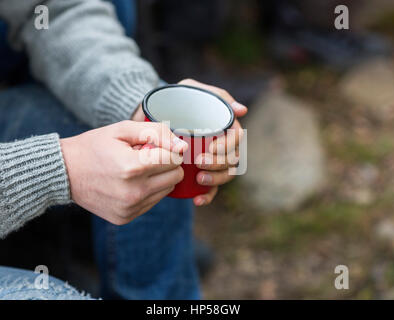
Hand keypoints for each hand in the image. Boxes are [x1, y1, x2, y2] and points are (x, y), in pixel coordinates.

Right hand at [60, 121, 187, 224]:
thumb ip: (156, 133)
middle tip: (148, 157)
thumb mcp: (123, 129)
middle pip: (175, 177)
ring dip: (159, 178)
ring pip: (167, 191)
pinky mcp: (125, 218)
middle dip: (167, 164)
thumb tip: (182, 147)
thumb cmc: (94, 146)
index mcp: (133, 167)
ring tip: (137, 169)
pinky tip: (130, 183)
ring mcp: (129, 208)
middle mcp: (134, 192)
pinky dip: (148, 191)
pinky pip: (152, 202)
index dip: (169, 150)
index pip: (175, 160)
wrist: (64, 173)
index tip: (157, 146)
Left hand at [178, 79, 246, 205]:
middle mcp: (222, 145)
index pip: (236, 139)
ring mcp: (213, 161)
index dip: (228, 146)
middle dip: (219, 165)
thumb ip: (216, 95)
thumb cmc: (175, 99)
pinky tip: (197, 200)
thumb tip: (242, 110)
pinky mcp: (201, 173)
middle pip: (232, 160)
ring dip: (216, 181)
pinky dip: (207, 196)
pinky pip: (210, 189)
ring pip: (225, 175)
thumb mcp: (192, 89)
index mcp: (225, 127)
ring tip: (199, 181)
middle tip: (200, 164)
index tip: (211, 148)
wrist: (151, 115)